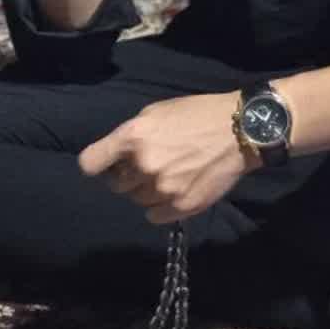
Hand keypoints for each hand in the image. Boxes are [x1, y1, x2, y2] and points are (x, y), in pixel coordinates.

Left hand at [78, 92, 250, 223]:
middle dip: (127, 176)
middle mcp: (143, 164)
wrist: (239, 130)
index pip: (90, 163)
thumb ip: (132, 135)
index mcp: (133, 136)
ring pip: (137, 200)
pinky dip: (160, 206)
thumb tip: (117, 157)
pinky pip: (154, 215)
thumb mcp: (156, 113)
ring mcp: (162, 188)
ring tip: (168, 176)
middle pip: (116, 185)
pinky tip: (175, 190)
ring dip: (146, 191)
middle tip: (146, 167)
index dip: (97, 165)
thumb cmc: (196, 115)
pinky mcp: (181, 206)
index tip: (107, 166)